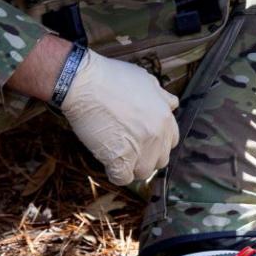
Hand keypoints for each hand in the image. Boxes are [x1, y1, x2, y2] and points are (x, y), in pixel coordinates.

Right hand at [62, 50, 179, 185]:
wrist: (83, 82)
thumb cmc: (110, 77)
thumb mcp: (145, 80)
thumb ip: (161, 96)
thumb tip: (171, 104)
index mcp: (165, 118)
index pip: (171, 142)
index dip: (156, 142)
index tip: (143, 139)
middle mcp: (157, 136)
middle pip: (159, 160)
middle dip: (146, 156)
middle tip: (128, 147)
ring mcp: (140, 149)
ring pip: (143, 172)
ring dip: (131, 166)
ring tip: (116, 153)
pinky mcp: (120, 159)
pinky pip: (123, 178)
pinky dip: (114, 173)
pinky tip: (107, 162)